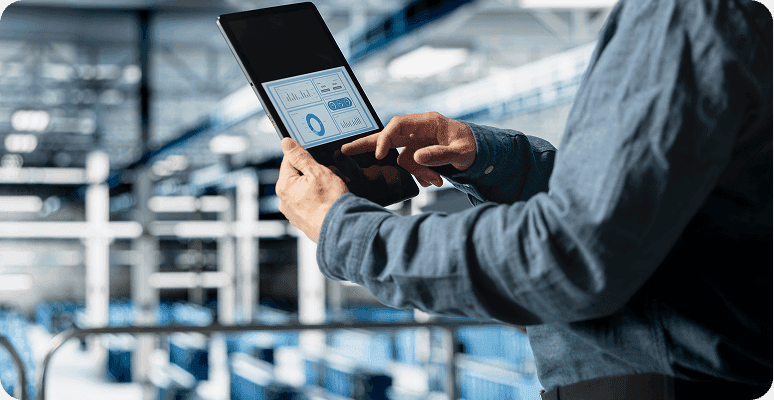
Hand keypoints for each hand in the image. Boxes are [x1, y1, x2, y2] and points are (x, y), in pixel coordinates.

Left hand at [276, 138, 347, 242]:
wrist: (340, 230)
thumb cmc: (330, 202)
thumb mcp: (317, 171)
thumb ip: (299, 156)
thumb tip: (286, 143)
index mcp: (284, 185)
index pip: (288, 160)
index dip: (305, 156)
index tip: (317, 159)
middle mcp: (284, 200)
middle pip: (297, 176)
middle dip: (313, 173)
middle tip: (329, 176)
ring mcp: (293, 213)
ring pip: (304, 190)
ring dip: (316, 187)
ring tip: (331, 190)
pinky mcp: (302, 222)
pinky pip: (309, 204)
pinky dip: (318, 201)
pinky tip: (329, 202)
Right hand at [341, 111, 475, 187]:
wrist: (479, 153)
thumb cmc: (472, 146)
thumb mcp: (461, 152)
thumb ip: (440, 154)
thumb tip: (416, 157)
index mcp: (428, 122)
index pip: (398, 125)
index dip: (385, 138)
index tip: (380, 155)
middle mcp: (418, 131)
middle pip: (387, 135)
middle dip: (367, 143)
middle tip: (345, 150)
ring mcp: (417, 143)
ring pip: (402, 158)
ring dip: (415, 172)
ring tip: (436, 180)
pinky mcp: (418, 155)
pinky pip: (411, 166)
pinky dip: (420, 175)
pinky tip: (435, 180)